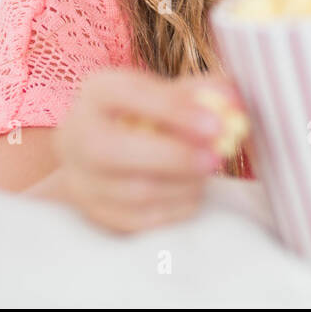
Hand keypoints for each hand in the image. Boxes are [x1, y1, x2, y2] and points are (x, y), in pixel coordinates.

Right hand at [53, 67, 240, 233]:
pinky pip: (141, 219)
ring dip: (184, 183)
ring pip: (135, 191)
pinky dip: (176, 207)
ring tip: (207, 171)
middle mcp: (78, 134)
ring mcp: (81, 178)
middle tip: (216, 157)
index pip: (131, 95)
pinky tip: (193, 191)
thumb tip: (232, 98)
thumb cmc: (139, 114)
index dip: (175, 110)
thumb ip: (198, 92)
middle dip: (175, 157)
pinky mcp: (96, 212)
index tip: (216, 124)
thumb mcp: (161, 92)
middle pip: (118, 151)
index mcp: (97, 92)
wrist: (95, 149)